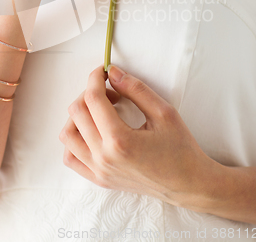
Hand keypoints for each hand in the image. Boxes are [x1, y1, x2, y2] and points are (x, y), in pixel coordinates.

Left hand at [59, 64, 213, 207]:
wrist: (187, 184)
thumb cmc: (180, 148)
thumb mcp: (163, 112)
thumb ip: (136, 89)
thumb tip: (112, 73)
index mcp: (120, 140)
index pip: (93, 99)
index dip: (95, 78)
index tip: (103, 71)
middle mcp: (104, 158)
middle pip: (77, 112)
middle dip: (89, 93)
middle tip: (110, 91)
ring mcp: (99, 171)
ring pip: (68, 134)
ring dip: (79, 115)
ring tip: (101, 112)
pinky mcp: (99, 179)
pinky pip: (71, 157)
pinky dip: (75, 139)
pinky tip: (93, 131)